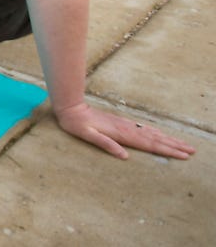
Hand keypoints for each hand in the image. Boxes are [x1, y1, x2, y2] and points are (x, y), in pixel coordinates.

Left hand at [54, 102, 194, 159]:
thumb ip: (105, 144)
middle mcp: (127, 129)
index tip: (183, 155)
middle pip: (155, 138)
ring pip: (152, 133)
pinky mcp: (122, 123)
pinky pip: (144, 129)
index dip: (166, 150)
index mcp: (121, 134)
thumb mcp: (87, 135)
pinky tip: (161, 135)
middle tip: (192, 151)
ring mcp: (126, 125)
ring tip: (183, 144)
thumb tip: (124, 156)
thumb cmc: (77, 124)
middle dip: (174, 145)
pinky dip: (156, 133)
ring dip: (168, 139)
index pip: (149, 144)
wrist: (72, 108)